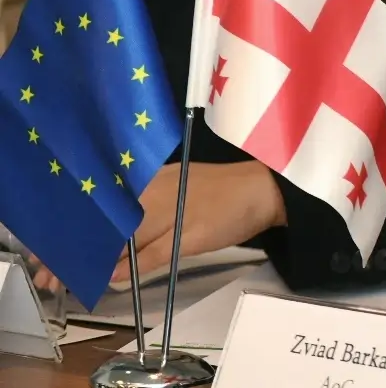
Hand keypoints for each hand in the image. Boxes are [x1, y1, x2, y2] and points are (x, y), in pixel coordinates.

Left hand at [34, 161, 284, 292]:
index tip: (54, 242)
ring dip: (98, 261)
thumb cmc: (219, 188)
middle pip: (109, 221)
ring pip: (125, 240)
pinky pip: (152, 254)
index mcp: (154, 176)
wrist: (264, 188)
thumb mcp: (178, 185)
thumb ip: (146, 201)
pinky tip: (111, 278)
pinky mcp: (191, 234)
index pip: (106, 200)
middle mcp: (159, 190)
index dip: (78, 223)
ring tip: (74, 276)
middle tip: (52, 269)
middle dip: (80, 245)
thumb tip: (115, 225)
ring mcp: (175, 211)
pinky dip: (130, 268)